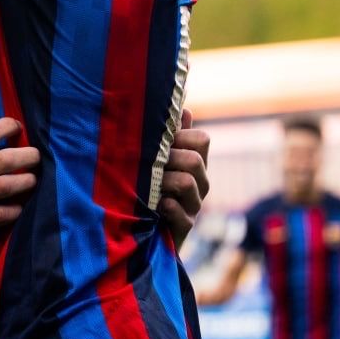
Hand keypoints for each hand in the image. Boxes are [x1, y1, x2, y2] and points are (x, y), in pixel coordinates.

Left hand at [158, 109, 209, 247]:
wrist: (138, 231)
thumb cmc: (146, 187)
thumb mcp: (154, 159)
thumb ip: (168, 135)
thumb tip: (183, 107)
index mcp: (194, 162)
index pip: (201, 139)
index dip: (179, 136)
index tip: (157, 141)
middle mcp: (199, 183)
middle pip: (195, 159)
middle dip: (168, 158)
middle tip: (146, 164)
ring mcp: (194, 206)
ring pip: (188, 182)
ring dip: (163, 181)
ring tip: (146, 186)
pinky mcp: (185, 228)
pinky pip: (183, 214)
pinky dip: (167, 207)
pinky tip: (154, 206)